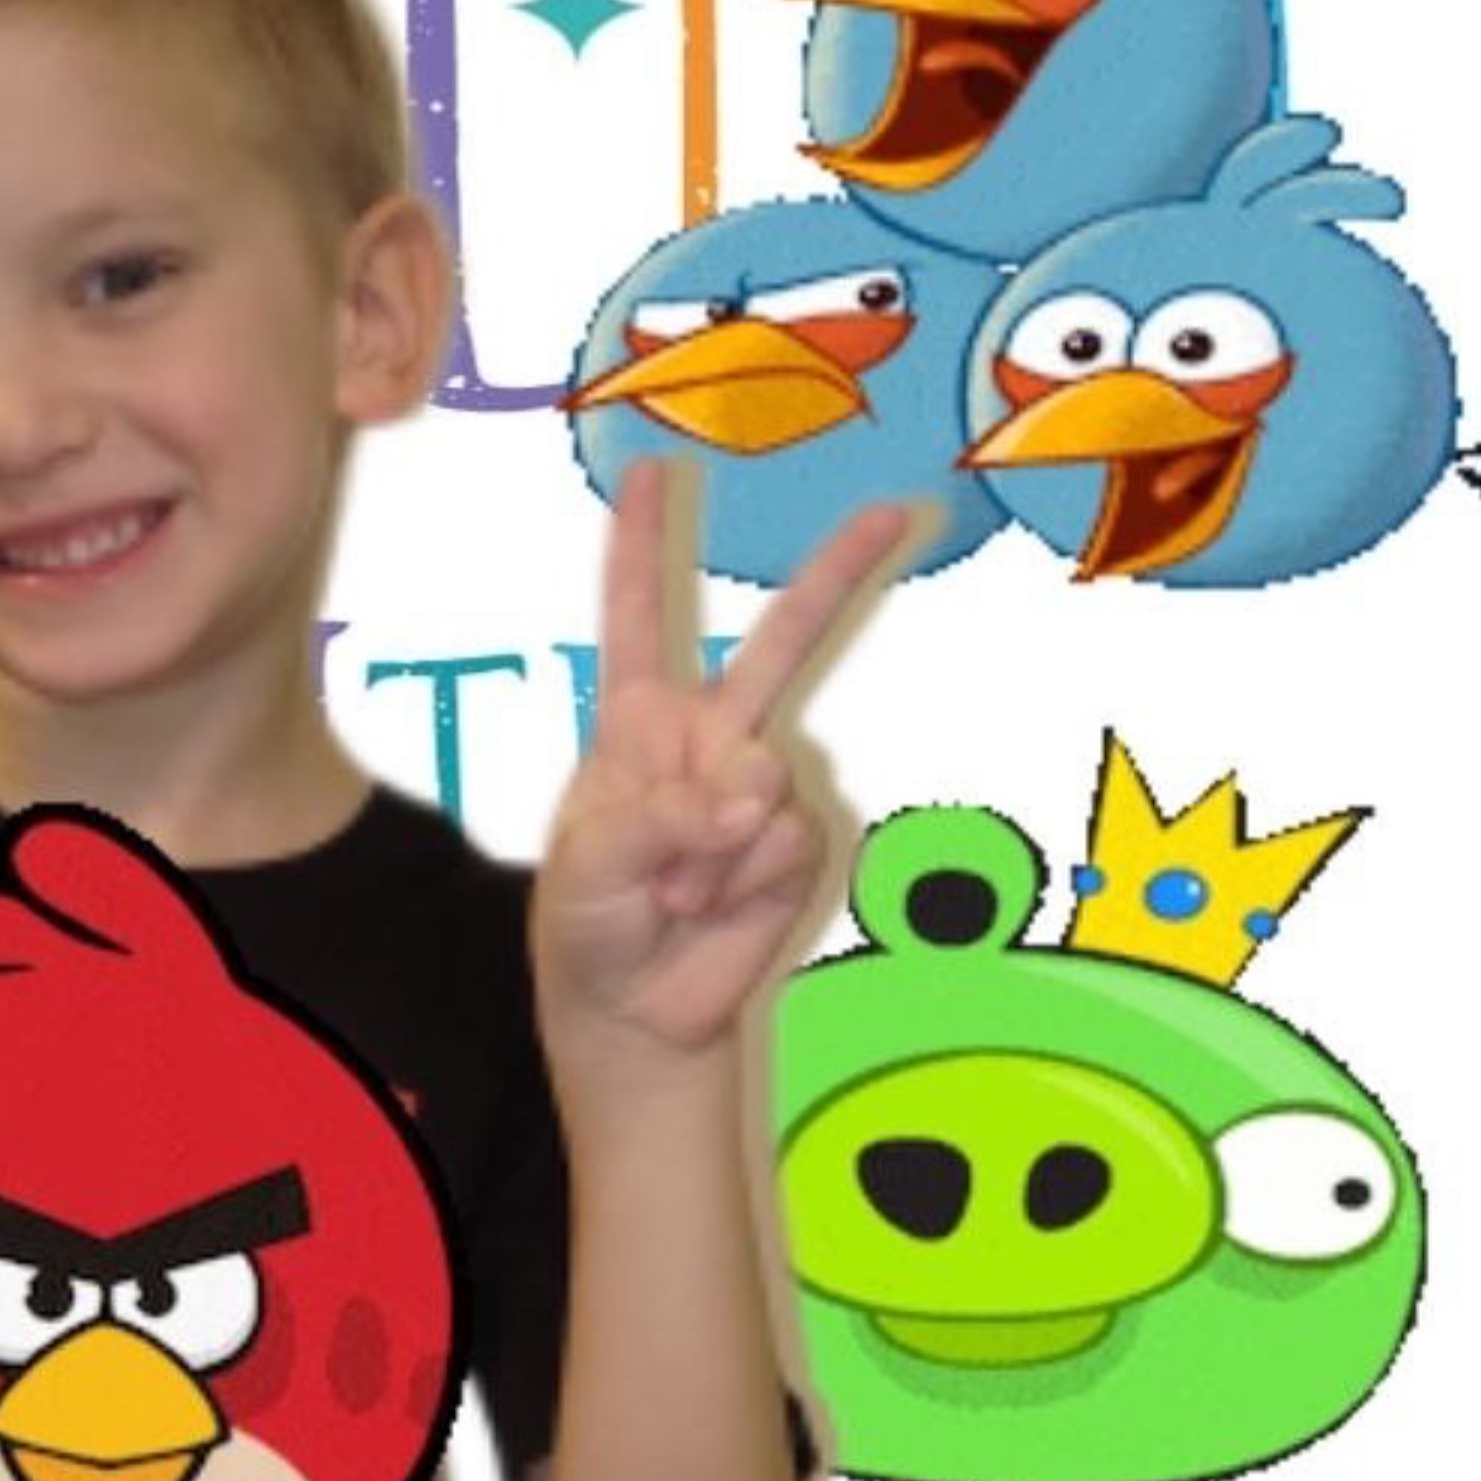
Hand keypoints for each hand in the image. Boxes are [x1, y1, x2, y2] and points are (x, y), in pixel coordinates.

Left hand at [534, 459, 911, 1072]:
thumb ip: (654, 818)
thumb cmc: (587, 923)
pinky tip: (710, 907)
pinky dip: (745, 880)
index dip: (639, 547)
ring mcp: (759, 787)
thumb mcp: (586, 864)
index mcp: (637, 722)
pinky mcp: (796, 841)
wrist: (634, 1009)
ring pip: (766, 778)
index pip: (637, 619)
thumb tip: (743, 798)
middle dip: (838, 576)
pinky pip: (787, 837)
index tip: (649, 471)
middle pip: (778, 643)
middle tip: (894, 511)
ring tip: (671, 893)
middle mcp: (708, 737)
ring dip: (712, 850)